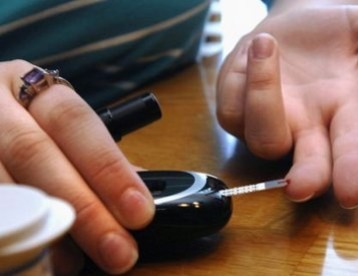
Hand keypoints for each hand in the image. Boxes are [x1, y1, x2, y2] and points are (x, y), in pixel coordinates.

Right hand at [0, 60, 154, 273]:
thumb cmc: (26, 126)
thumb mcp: (56, 127)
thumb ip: (96, 157)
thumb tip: (141, 192)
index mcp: (32, 90)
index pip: (75, 122)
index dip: (109, 167)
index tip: (140, 210)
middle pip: (36, 154)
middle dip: (83, 208)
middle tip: (118, 250)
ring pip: (4, 187)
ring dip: (41, 230)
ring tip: (74, 262)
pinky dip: (10, 237)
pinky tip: (34, 257)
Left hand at [216, 5, 357, 206]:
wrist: (289, 28)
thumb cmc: (329, 34)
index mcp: (343, 112)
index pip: (352, 148)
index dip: (352, 170)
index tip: (350, 194)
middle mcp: (307, 127)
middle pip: (306, 164)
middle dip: (304, 176)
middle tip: (299, 187)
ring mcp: (271, 121)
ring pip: (263, 136)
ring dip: (264, 95)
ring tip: (269, 45)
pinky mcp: (236, 110)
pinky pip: (232, 109)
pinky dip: (241, 81)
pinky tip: (255, 51)